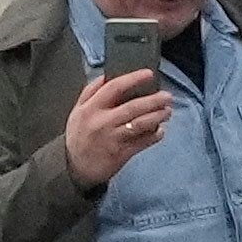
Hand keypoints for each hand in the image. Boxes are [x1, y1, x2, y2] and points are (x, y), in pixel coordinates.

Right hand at [57, 66, 174, 186]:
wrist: (74, 167)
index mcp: (91, 108)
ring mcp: (113, 138)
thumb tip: (106, 76)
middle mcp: (102, 122)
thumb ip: (89, 92)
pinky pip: (142, 142)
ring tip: (167, 112)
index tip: (148, 74)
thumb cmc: (78, 136)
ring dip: (157, 117)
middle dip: (153, 100)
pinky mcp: (121, 154)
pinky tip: (160, 131)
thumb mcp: (77, 111)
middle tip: (167, 96)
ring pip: (140, 124)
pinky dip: (154, 136)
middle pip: (132, 107)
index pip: (114, 88)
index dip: (133, 79)